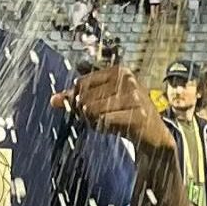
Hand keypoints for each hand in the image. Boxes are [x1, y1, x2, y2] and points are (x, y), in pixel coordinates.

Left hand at [50, 66, 174, 152]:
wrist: (152, 134)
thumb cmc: (123, 114)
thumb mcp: (100, 101)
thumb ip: (76, 98)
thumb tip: (53, 100)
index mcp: (119, 71)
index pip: (80, 84)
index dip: (79, 99)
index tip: (93, 106)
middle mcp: (128, 80)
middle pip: (84, 98)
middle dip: (86, 113)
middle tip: (103, 117)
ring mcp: (135, 97)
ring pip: (92, 110)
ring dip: (94, 121)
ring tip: (110, 122)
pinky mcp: (138, 115)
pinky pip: (103, 122)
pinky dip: (103, 128)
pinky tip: (116, 128)